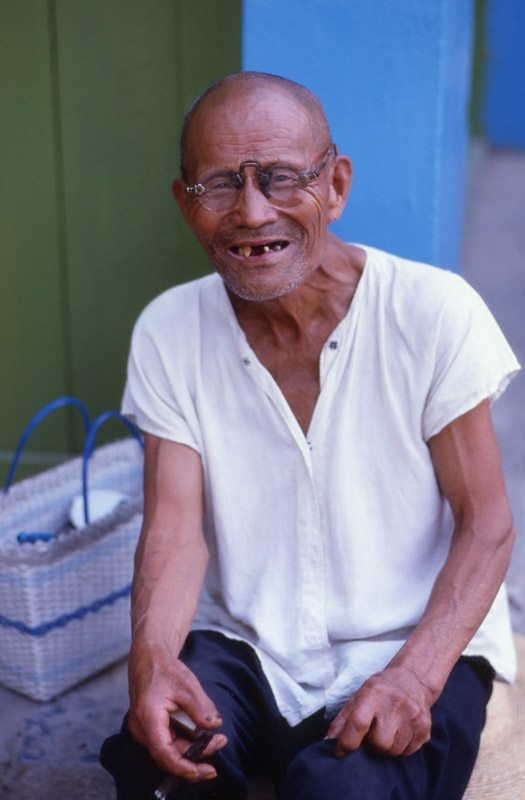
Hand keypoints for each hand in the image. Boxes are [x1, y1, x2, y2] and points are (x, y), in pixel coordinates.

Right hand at [128, 643, 226, 781]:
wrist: (148, 659)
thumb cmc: (165, 669)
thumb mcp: (188, 684)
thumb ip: (201, 707)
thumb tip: (214, 726)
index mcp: (148, 717)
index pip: (164, 753)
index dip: (184, 767)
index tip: (204, 771)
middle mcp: (141, 729)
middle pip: (169, 755)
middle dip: (196, 755)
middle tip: (221, 742)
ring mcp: (143, 731)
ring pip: (170, 750)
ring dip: (192, 748)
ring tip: (215, 738)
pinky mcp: (149, 729)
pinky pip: (168, 742)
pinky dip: (185, 741)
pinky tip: (201, 734)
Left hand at [326, 664, 435, 757]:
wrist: (413, 679)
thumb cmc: (380, 691)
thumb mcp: (358, 697)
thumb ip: (342, 720)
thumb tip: (327, 742)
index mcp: (374, 692)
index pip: (358, 722)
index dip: (347, 742)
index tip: (340, 751)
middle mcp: (396, 703)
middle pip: (379, 743)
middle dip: (371, 745)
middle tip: (371, 734)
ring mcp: (413, 715)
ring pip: (393, 751)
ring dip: (385, 747)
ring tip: (385, 731)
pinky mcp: (425, 727)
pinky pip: (408, 753)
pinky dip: (400, 748)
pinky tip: (399, 732)